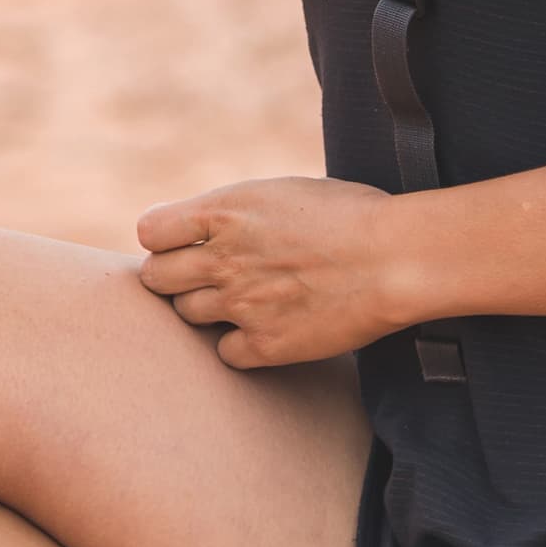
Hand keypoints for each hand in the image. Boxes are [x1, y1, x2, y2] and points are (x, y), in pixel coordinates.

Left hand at [135, 175, 416, 367]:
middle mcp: (221, 260)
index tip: (186, 243)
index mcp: (224, 212)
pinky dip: (240, 345)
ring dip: (206, 309)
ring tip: (244, 298)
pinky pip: (225, 353)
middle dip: (174, 277)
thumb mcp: (281, 193)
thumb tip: (209, 227)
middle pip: (155, 278)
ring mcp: (240, 305)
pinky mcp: (265, 345)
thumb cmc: (351, 215)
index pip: (150, 232)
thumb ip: (236, 213)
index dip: (165, 239)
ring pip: (185, 315)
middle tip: (204, 277)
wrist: (395, 258)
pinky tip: (267, 329)